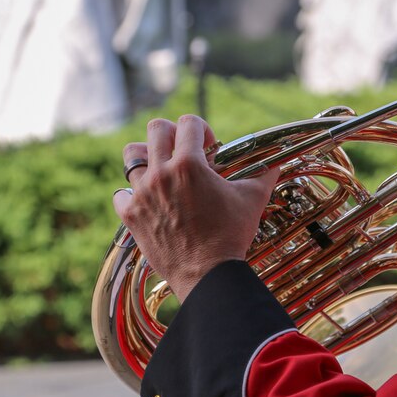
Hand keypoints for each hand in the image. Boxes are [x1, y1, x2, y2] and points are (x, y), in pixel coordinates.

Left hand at [113, 115, 279, 302]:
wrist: (207, 274)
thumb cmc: (230, 235)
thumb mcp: (253, 199)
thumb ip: (264, 173)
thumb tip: (276, 162)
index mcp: (189, 164)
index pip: (188, 122)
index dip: (202, 130)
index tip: (210, 148)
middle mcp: (161, 174)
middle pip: (156, 129)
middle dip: (173, 134)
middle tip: (184, 151)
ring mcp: (142, 195)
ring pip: (131, 155)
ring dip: (147, 156)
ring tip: (161, 168)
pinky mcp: (131, 216)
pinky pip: (120, 194)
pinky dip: (131, 193)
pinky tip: (148, 199)